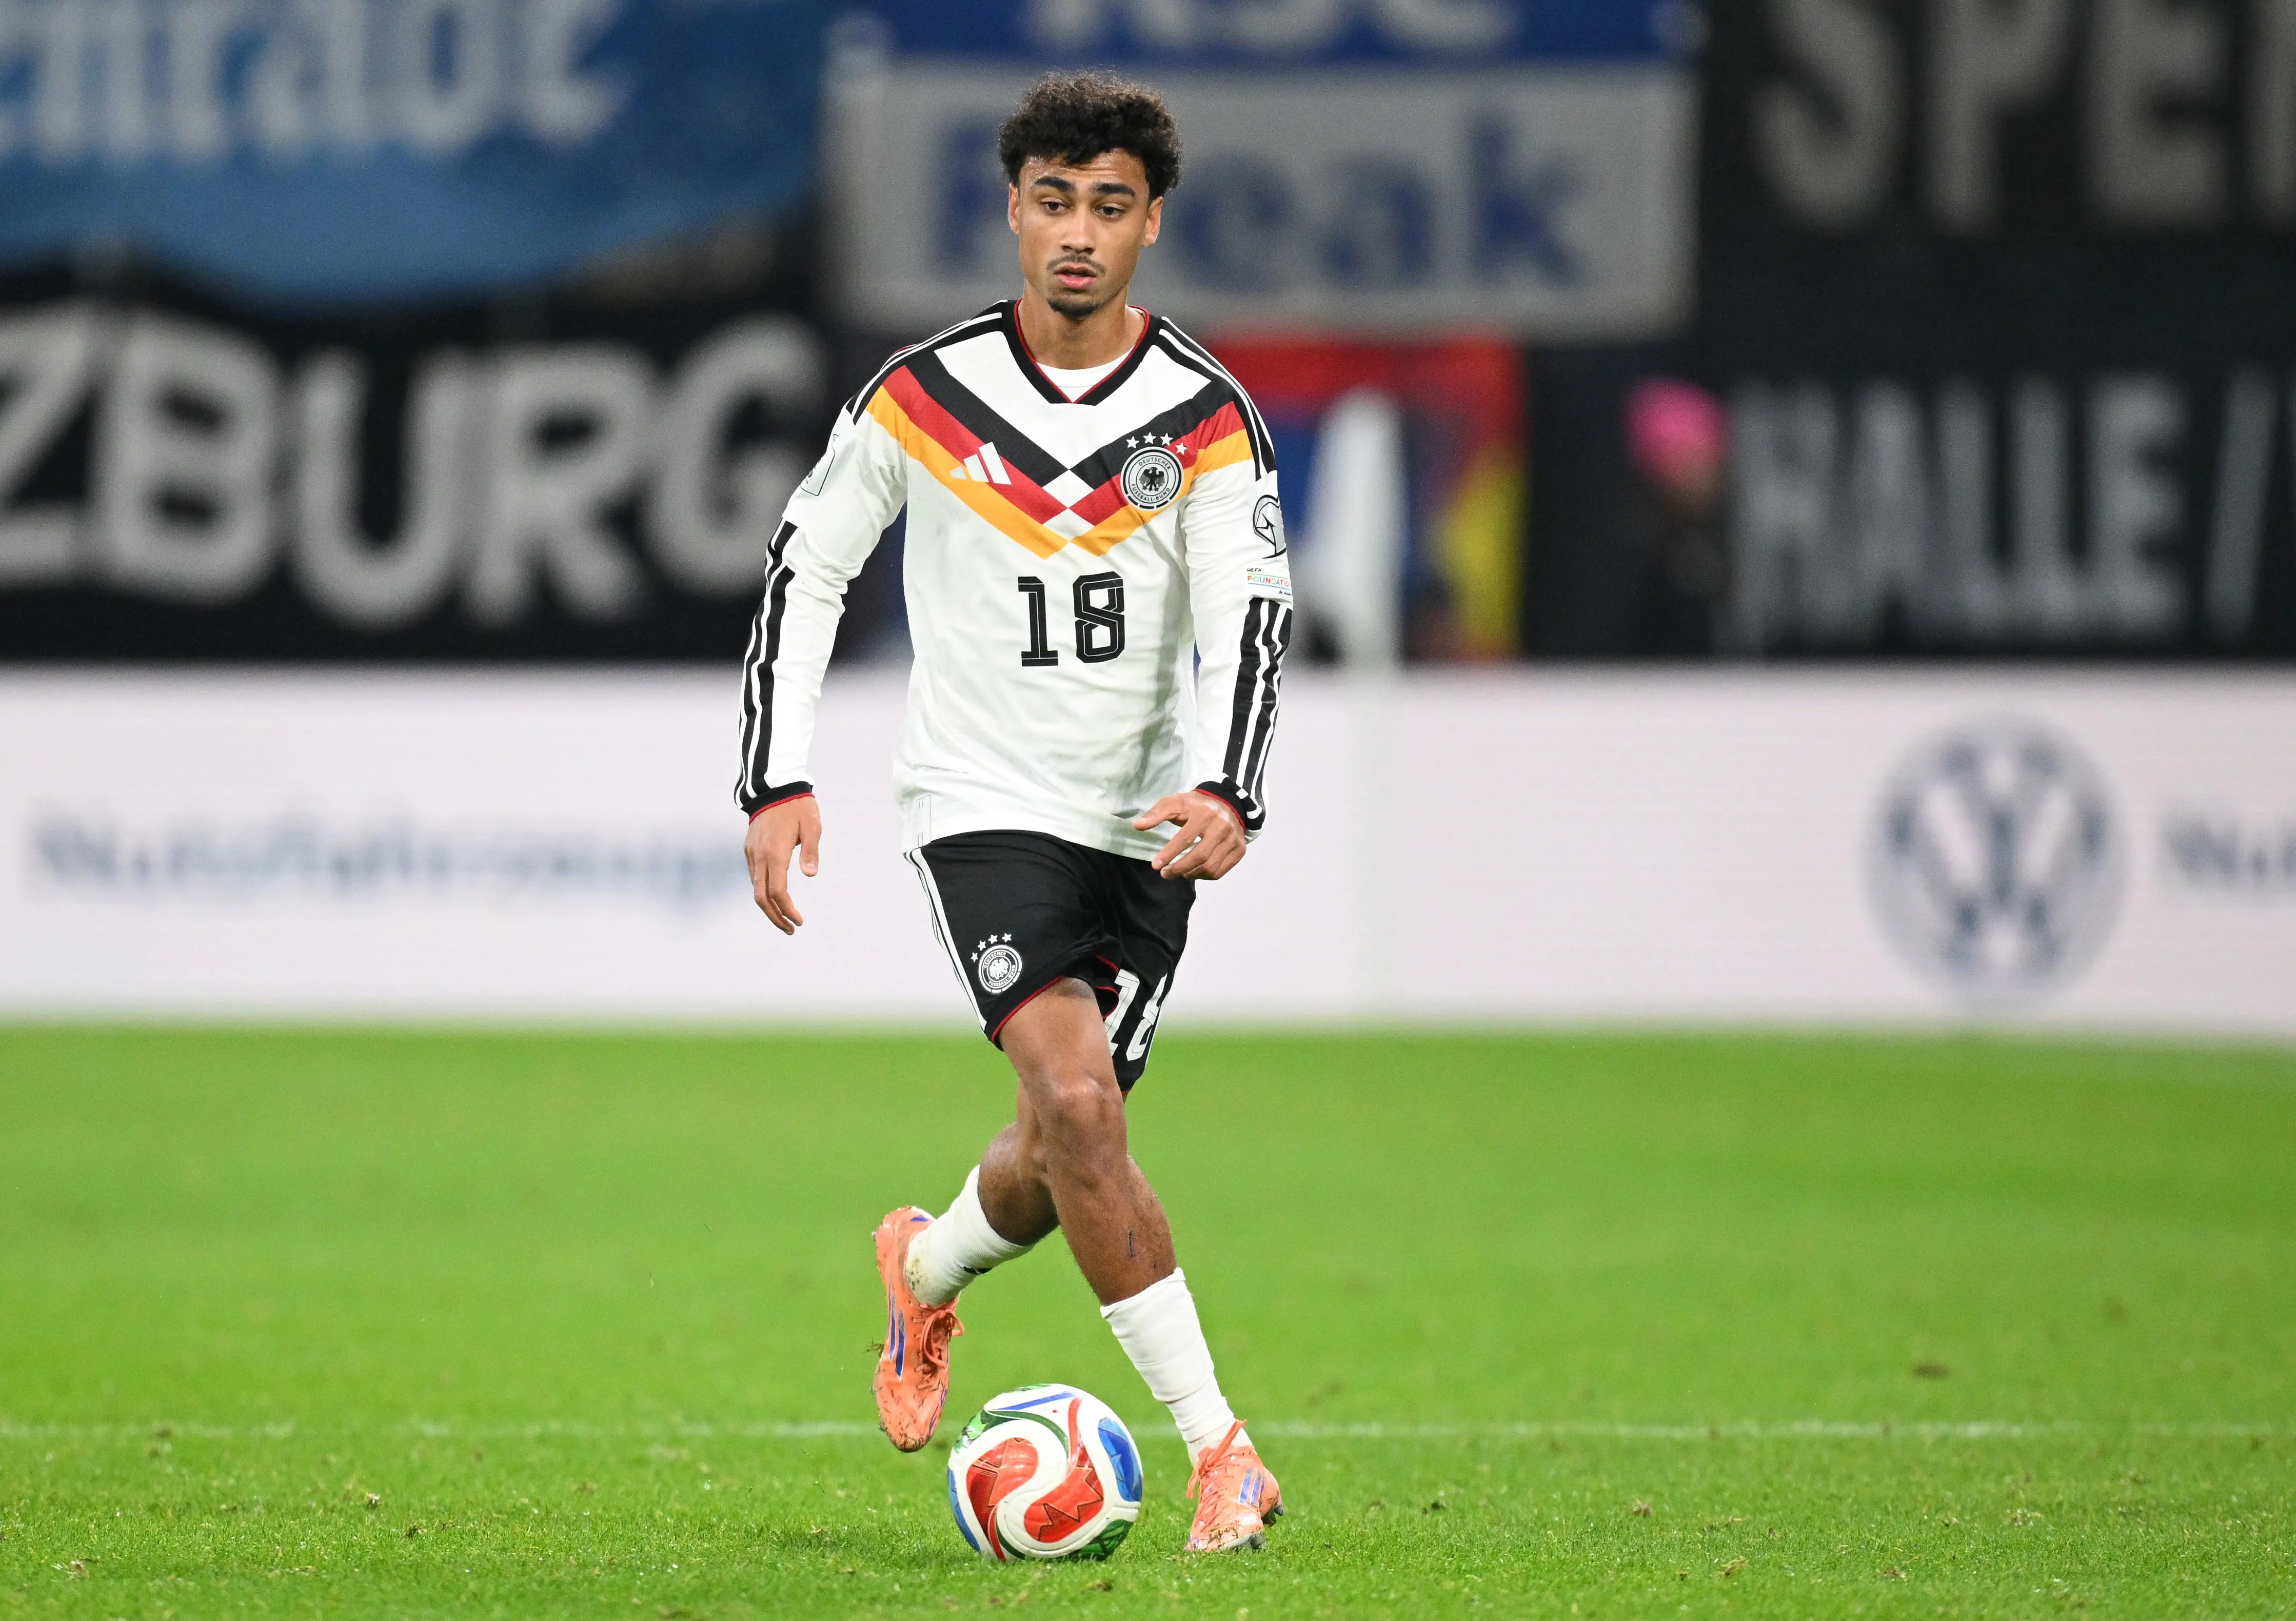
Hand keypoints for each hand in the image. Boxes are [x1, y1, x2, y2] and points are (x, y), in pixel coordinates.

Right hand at [745, 795, 821, 933]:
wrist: (773, 787)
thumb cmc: (798, 806)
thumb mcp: (812, 826)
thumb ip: (811, 852)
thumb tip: (810, 876)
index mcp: (775, 853)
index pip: (778, 892)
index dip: (787, 910)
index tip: (798, 922)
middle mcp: (759, 856)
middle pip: (761, 898)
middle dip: (775, 917)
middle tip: (790, 929)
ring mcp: (751, 853)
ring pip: (755, 888)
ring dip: (769, 906)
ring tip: (785, 917)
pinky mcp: (749, 848)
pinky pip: (754, 875)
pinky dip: (763, 890)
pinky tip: (775, 895)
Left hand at [1132, 791, 1245, 880]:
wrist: (1228, 803)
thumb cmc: (1195, 806)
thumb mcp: (1175, 803)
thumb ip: (1156, 813)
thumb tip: (1137, 826)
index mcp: (1204, 813)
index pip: (1185, 838)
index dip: (1169, 853)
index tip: (1155, 865)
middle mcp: (1222, 826)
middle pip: (1199, 856)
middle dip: (1178, 868)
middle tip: (1164, 874)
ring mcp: (1233, 839)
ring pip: (1210, 867)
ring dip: (1191, 874)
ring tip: (1179, 872)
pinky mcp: (1239, 850)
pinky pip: (1220, 872)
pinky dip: (1204, 876)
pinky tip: (1194, 871)